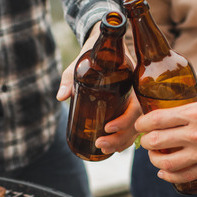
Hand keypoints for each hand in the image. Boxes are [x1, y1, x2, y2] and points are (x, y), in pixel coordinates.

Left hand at [56, 22, 139, 154]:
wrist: (103, 46)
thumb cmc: (94, 53)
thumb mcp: (81, 62)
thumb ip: (70, 77)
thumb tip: (61, 97)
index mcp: (131, 83)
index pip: (136, 107)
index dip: (124, 121)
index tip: (107, 127)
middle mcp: (136, 95)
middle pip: (136, 124)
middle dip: (119, 138)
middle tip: (100, 144)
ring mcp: (133, 103)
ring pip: (135, 130)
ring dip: (120, 143)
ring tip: (102, 150)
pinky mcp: (127, 109)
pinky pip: (132, 129)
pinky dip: (124, 141)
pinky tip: (113, 150)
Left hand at [135, 89, 196, 183]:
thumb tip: (189, 102)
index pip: (157, 119)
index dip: (143, 122)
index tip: (141, 123)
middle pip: (156, 141)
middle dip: (147, 141)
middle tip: (148, 139)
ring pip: (166, 163)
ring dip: (155, 160)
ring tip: (155, 155)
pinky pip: (183, 176)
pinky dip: (169, 176)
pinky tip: (164, 171)